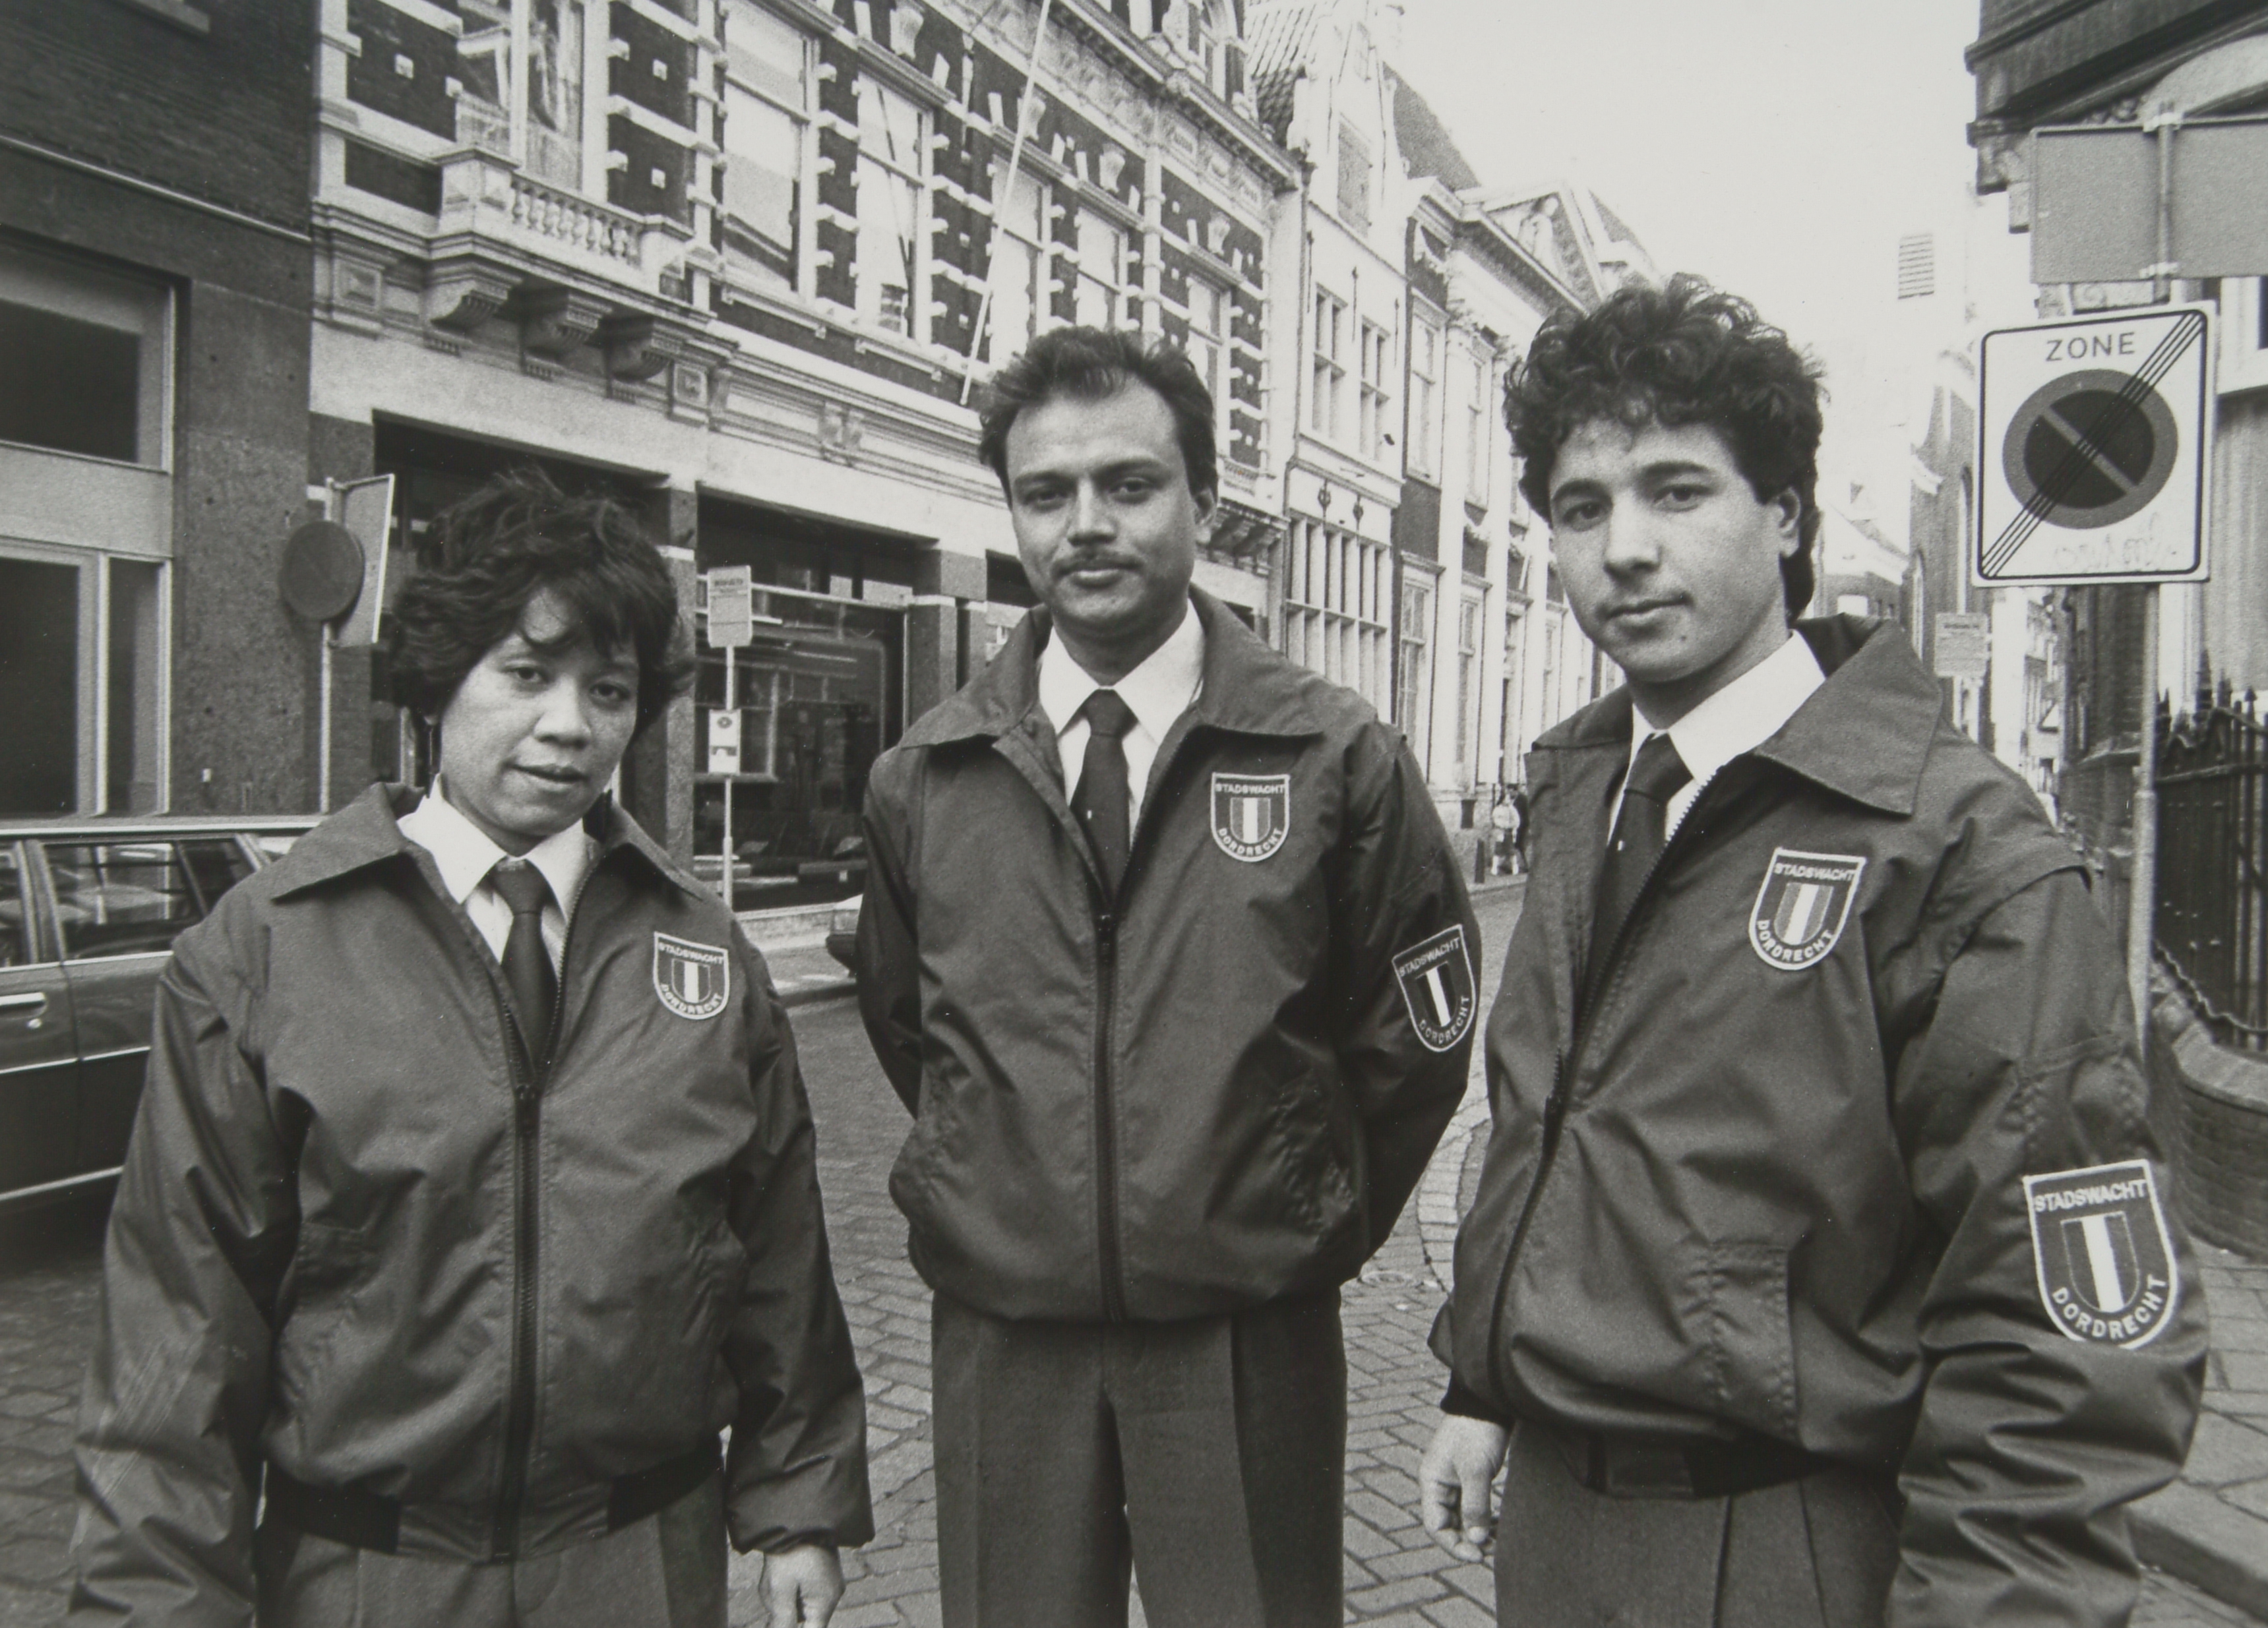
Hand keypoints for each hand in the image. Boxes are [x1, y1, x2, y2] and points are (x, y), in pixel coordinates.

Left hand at [762, 1542, 843, 1626]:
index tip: (779, 1617)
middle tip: (772, 1590)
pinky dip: (790, 1586)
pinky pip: (805, 1589)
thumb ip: (782, 1620)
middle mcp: (832, 1594)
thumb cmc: (790, 1552)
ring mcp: (830, 1582)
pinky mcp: (825, 1572)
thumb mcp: (781, 1589)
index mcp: (825, 1602)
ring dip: (784, 1596)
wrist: (801, 1514)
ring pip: (802, 1602)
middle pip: (804, 1617)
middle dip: (784, 1610)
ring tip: (775, 1575)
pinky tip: (781, 1571)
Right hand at [1420, 1414, 1508, 1562]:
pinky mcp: (1470, 1478)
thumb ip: (1475, 1505)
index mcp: (1431, 1482)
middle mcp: (1439, 1485)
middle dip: (1468, 1541)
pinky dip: (1485, 1519)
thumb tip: (1477, 1540)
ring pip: (1463, 1518)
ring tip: (1498, 1542)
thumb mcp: (1475, 1470)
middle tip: (1492, 1551)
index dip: (1454, 1545)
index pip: (1435, 1525)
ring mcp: (1455, 1482)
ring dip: (1478, 1532)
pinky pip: (1473, 1507)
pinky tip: (1500, 1526)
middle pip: (1448, 1525)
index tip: (1478, 1555)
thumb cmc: (1477, 1432)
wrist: (1489, 1403)